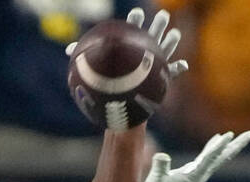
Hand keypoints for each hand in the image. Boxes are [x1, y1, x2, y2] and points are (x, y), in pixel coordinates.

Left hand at [66, 7, 188, 80]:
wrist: (121, 98)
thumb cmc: (109, 77)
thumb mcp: (97, 64)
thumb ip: (84, 54)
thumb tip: (69, 50)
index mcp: (131, 42)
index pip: (135, 26)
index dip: (136, 19)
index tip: (134, 15)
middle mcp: (146, 47)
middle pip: (155, 31)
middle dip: (159, 23)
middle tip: (161, 16)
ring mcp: (157, 60)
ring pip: (168, 46)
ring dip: (172, 40)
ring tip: (173, 34)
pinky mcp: (162, 75)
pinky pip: (174, 70)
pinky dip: (179, 67)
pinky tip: (181, 65)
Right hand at [136, 131, 249, 181]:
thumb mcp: (156, 181)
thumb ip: (160, 167)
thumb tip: (161, 156)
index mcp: (194, 176)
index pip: (209, 158)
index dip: (218, 146)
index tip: (228, 135)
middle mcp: (201, 175)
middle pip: (222, 158)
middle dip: (236, 146)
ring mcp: (199, 174)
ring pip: (217, 157)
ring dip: (227, 146)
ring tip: (235, 135)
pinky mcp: (194, 173)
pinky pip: (208, 158)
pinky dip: (213, 148)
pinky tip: (216, 139)